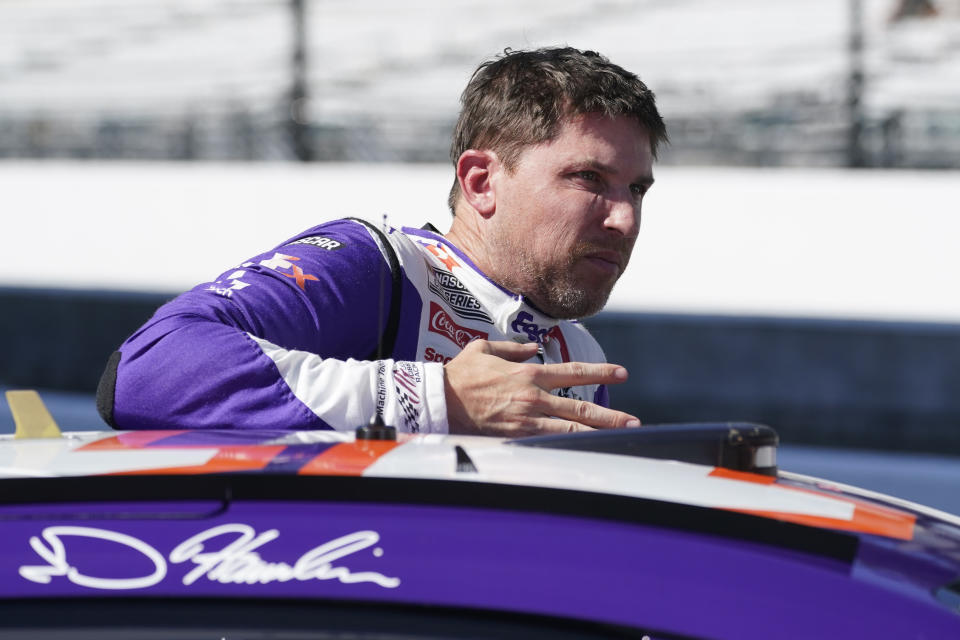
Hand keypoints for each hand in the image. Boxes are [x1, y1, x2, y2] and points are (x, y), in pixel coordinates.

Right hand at [443, 339, 640, 436]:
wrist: (439, 400)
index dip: (600, 373)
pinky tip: (584, 455)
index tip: (622, 374)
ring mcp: (526, 419)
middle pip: (580, 407)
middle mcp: (533, 396)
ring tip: (619, 439)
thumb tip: (532, 350)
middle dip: (610, 414)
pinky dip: (568, 448)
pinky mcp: (516, 437)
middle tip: (633, 420)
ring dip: (597, 434)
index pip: (573, 371)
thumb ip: (512, 349)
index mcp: (528, 373)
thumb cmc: (459, 374)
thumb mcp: (484, 349)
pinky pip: (548, 444)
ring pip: (570, 429)